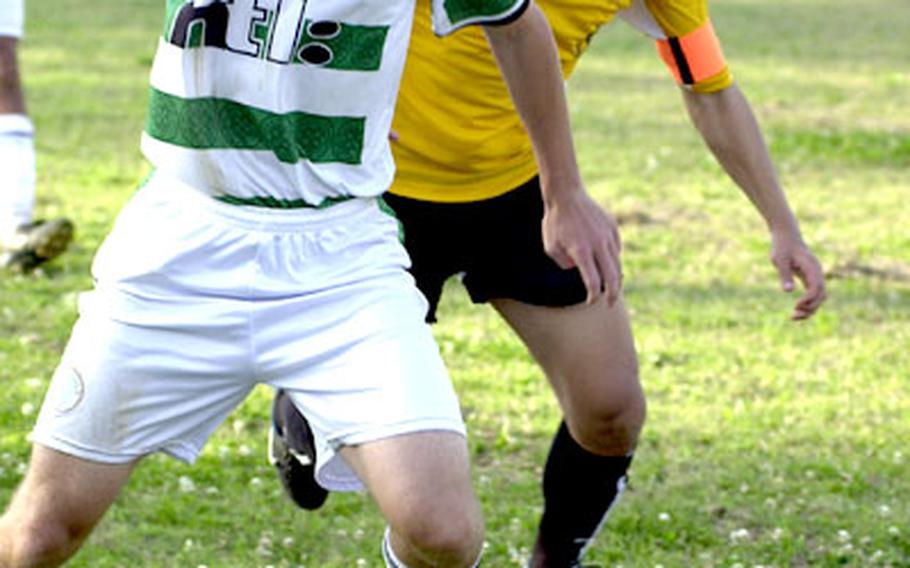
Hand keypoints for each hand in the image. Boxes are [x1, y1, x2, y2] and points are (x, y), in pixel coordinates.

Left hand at [541, 187, 622, 304]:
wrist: (566, 195)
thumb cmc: (555, 223)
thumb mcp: (551, 247)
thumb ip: (564, 263)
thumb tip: (579, 269)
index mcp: (581, 251)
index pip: (593, 281)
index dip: (593, 295)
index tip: (591, 302)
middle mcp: (598, 244)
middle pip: (612, 276)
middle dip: (612, 294)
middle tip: (610, 304)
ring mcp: (608, 235)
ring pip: (616, 263)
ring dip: (614, 278)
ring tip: (610, 287)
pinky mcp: (613, 228)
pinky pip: (616, 248)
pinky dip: (613, 259)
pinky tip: (607, 263)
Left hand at [770, 230, 826, 319]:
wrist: (787, 236)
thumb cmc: (782, 246)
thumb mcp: (780, 259)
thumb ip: (784, 274)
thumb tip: (788, 291)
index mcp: (812, 267)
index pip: (817, 288)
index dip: (808, 299)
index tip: (795, 306)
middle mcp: (817, 273)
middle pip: (822, 295)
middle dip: (810, 308)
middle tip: (793, 316)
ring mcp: (815, 276)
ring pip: (820, 297)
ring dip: (810, 308)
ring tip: (794, 316)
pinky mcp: (810, 278)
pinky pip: (814, 294)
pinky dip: (807, 303)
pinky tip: (796, 309)